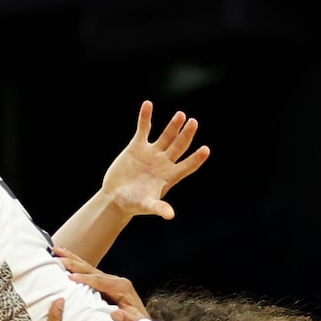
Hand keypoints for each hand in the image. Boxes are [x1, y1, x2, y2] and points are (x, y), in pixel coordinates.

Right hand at [53, 248, 147, 320]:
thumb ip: (127, 320)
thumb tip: (116, 314)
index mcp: (121, 287)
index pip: (100, 281)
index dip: (85, 279)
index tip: (70, 278)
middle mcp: (115, 280)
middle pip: (91, 269)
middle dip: (73, 263)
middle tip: (57, 258)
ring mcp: (109, 280)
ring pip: (88, 267)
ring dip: (71, 258)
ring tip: (56, 250)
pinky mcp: (105, 282)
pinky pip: (88, 272)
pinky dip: (76, 264)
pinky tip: (66, 258)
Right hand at [96, 100, 208, 224]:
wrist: (115, 198)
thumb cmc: (133, 204)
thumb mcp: (146, 206)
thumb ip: (158, 208)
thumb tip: (169, 215)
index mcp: (169, 176)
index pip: (187, 166)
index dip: (196, 159)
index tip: (205, 150)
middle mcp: (164, 162)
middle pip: (179, 146)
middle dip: (186, 135)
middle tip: (193, 122)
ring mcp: (152, 152)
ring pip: (166, 136)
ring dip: (173, 125)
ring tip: (181, 115)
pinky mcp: (137, 146)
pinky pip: (144, 128)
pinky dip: (145, 117)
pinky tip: (148, 104)